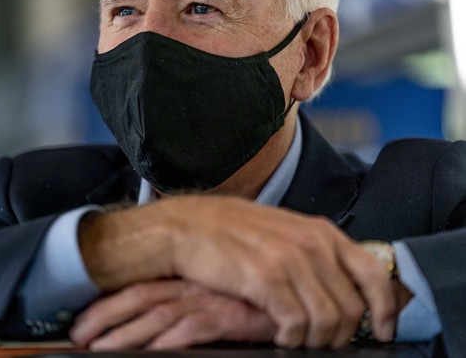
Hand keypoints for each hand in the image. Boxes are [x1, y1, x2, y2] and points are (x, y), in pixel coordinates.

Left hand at [69, 280, 275, 349]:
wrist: (293, 285)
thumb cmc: (255, 291)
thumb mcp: (219, 292)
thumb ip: (192, 304)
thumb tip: (165, 325)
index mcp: (187, 277)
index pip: (140, 288)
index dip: (110, 304)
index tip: (86, 319)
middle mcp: (192, 284)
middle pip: (140, 298)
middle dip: (106, 317)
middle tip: (80, 335)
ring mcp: (208, 299)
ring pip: (157, 314)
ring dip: (127, 334)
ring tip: (101, 348)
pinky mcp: (228, 314)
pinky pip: (191, 329)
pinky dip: (168, 342)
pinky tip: (152, 353)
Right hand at [79, 195, 397, 347]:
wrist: (184, 228)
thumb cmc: (226, 230)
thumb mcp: (279, 230)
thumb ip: (310, 251)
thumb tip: (333, 286)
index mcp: (318, 231)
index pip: (372, 271)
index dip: (385, 307)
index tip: (383, 328)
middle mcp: (311, 244)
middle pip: (351, 306)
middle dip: (342, 333)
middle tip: (323, 342)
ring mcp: (290, 260)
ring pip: (328, 320)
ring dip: (316, 340)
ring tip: (298, 341)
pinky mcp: (266, 279)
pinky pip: (297, 324)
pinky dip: (292, 339)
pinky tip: (280, 337)